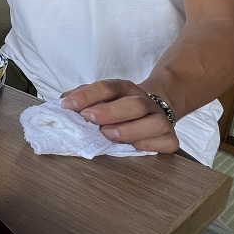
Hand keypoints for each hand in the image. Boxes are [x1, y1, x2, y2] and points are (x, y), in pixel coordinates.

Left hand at [60, 79, 179, 153]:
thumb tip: (64, 102)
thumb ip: (81, 98)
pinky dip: (151, 144)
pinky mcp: (170, 137)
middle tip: (90, 119)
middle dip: (110, 112)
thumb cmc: (117, 106)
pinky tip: (134, 146)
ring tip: (108, 135)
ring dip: (130, 130)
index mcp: (124, 88)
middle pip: (134, 104)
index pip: (107, 87)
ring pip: (155, 123)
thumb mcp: (99, 98)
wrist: (151, 108)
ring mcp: (159, 119)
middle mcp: (144, 101)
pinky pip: (167, 141)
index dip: (87, 95)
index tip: (68, 105)